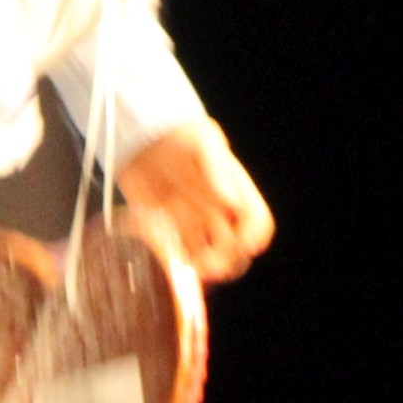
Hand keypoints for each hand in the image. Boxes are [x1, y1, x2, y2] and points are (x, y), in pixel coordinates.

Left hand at [117, 119, 274, 282]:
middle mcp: (218, 212)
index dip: (254, 237)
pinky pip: (179, 254)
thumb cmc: (180, 134)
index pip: (257, 222)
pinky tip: (172, 266)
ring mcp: (195, 222)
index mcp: (235, 192)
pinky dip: (178, 263)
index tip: (244, 245)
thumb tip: (230, 203)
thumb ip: (217, 171)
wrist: (144, 135)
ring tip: (192, 268)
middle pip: (235, 248)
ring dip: (205, 268)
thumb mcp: (203, 143)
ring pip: (209, 257)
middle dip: (228, 261)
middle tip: (210, 265)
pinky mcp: (168, 228)